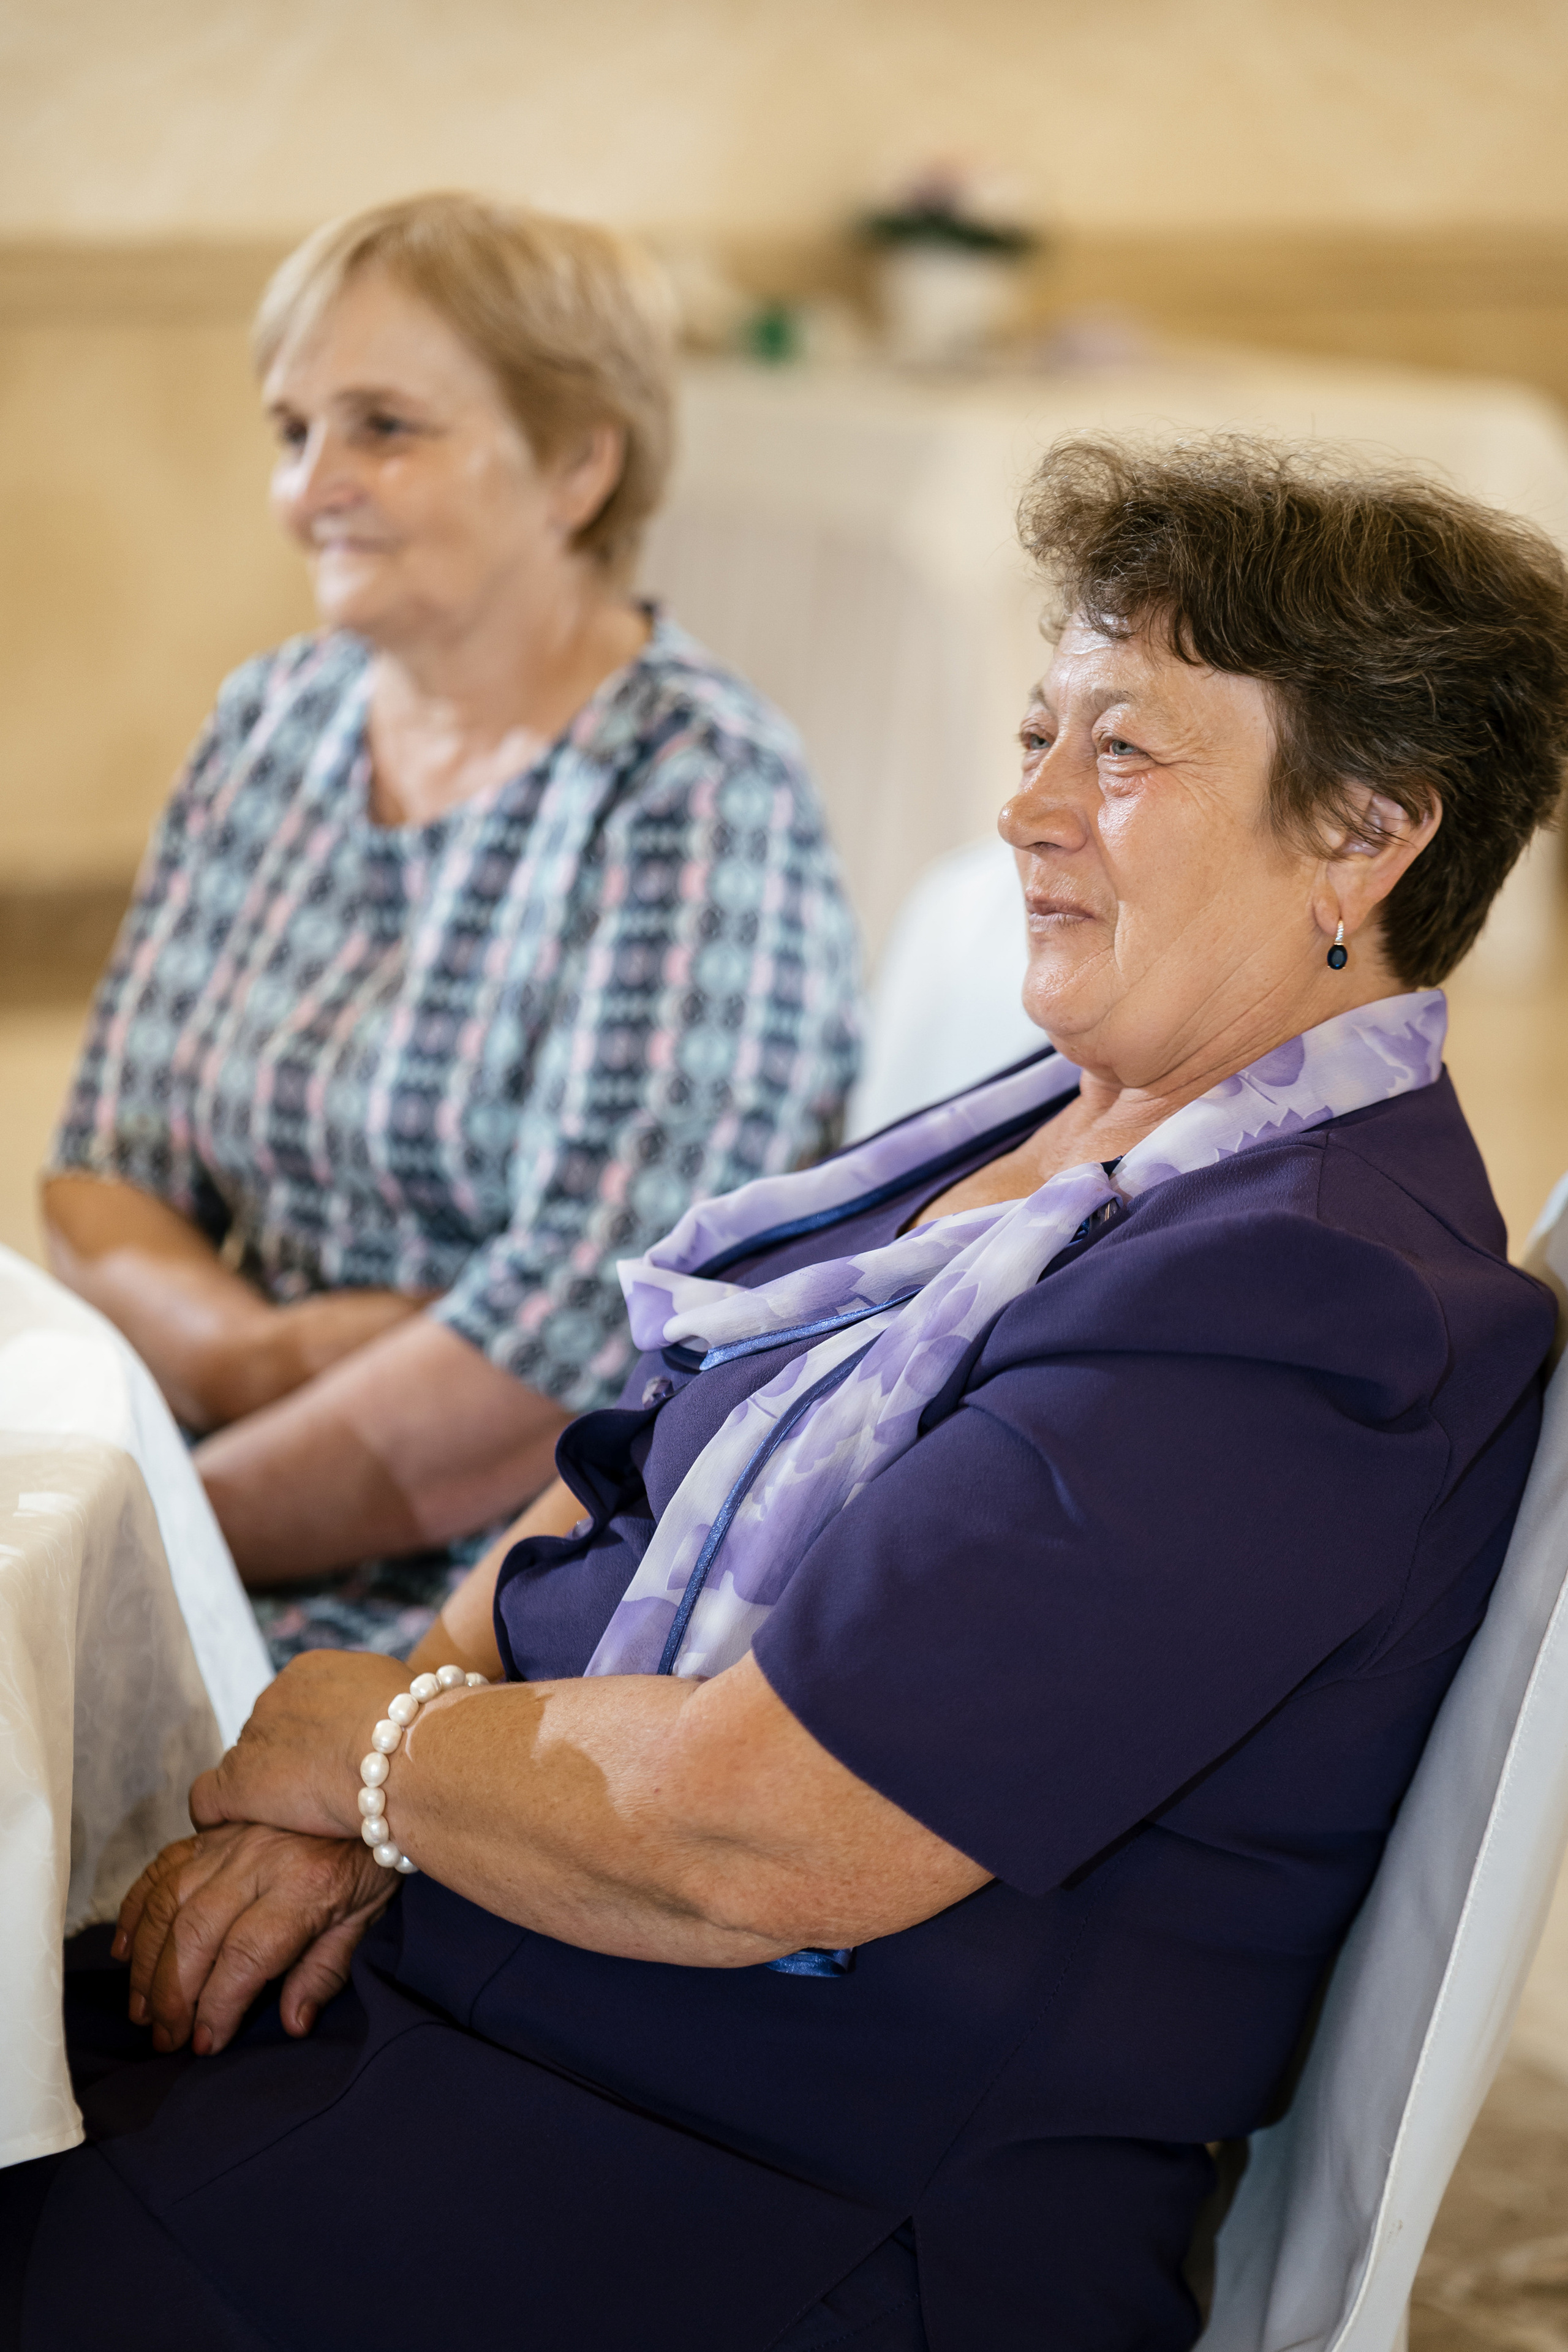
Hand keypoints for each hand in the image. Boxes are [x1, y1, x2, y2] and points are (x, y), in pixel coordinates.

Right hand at [112, 1821, 397, 2054]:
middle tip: (165, 2037)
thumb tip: (292, 2023)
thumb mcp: (365, 1917)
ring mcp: (232, 1841)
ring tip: (141, 2009)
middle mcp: (261, 1861)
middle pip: (196, 1932)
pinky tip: (124, 1948)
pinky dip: (135, 1907)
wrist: (373, 1787)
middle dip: (172, 1994)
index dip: (218, 2005)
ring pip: (169, 1901)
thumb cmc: (370, 1861)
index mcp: (306, 1886)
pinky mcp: (215, 1830)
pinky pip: (163, 1866)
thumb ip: (325, 1971)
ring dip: (145, 1961)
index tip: (204, 2043)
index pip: (247, 1955)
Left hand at [191, 1649, 408, 1841]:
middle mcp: (274, 1696)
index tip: (334, 1760)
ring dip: (264, 1789)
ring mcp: (254, 1737)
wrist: (401, 1751)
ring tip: (290, 1818)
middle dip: (291, 1761)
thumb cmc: (418, 1726)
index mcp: (310, 1671)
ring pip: (245, 1765)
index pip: (297, 1705)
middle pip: (270, 1733)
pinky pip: (207, 1799)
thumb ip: (382, 1704)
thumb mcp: (404, 1696)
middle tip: (319, 1792)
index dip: (315, 1737)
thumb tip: (395, 1719)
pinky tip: (230, 1828)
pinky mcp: (239, 1781)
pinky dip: (215, 1814)